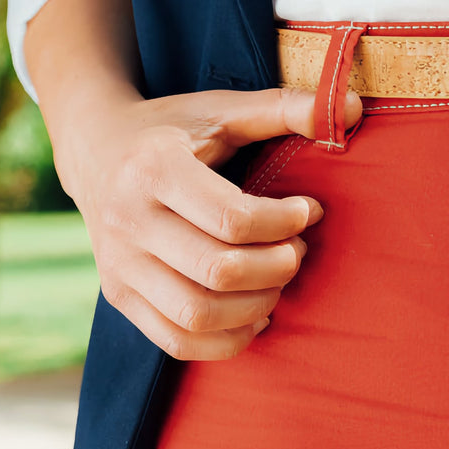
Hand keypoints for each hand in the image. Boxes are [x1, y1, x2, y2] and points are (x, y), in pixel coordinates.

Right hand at [53, 85, 360, 359]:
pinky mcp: (118, 297)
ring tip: (278, 280)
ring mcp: (117, 266)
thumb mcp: (221, 110)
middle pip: (219, 273)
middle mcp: (127, 222)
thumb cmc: (171, 131)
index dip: (284, 223)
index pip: (233, 220)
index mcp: (151, 169)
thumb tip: (354, 106)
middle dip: (277, 267)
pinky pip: (177, 341)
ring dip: (257, 306)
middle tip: (297, 249)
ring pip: (198, 316)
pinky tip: (254, 313)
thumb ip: (285, 108)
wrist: (93, 150)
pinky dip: (226, 340)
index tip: (307, 211)